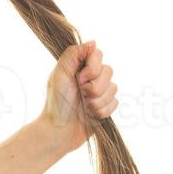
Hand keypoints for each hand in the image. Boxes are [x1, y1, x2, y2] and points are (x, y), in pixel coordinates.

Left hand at [39, 39, 119, 155]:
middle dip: (95, 86)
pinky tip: (91, 115)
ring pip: (114, 88)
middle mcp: (91, 77)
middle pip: (109, 71)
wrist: (59, 131)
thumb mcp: (60, 74)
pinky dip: (102, 110)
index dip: (93, 67)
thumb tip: (93, 42)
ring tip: (84, 107)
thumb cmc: (56, 102)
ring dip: (97, 100)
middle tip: (80, 94)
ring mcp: (99, 92)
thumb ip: (74, 54)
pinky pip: (115, 103)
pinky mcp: (105, 107)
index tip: (80, 78)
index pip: (98, 55)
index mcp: (79, 67)